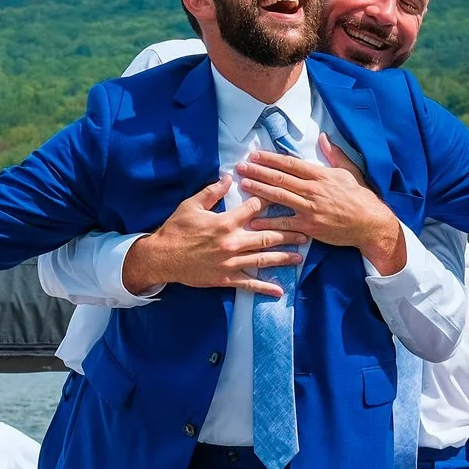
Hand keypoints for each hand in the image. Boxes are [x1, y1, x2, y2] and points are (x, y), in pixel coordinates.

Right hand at [122, 180, 306, 298]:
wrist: (162, 257)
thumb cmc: (176, 229)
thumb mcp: (192, 205)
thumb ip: (212, 191)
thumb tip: (229, 177)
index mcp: (225, 222)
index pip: (255, 208)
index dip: (272, 201)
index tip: (287, 198)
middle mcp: (232, 242)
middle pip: (267, 236)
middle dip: (289, 233)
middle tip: (307, 231)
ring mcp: (231, 262)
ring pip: (263, 259)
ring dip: (284, 257)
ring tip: (301, 255)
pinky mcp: (226, 278)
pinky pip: (249, 284)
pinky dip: (265, 288)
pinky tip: (279, 291)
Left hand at [233, 136, 407, 270]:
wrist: (370, 223)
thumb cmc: (360, 197)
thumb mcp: (349, 171)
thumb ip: (334, 154)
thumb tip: (323, 137)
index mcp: (321, 175)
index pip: (290, 164)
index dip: (270, 159)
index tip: (255, 155)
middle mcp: (313, 190)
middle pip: (280, 178)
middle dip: (258, 171)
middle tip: (240, 167)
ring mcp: (310, 209)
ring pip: (279, 197)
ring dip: (258, 190)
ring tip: (243, 185)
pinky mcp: (310, 227)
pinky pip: (285, 224)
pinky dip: (269, 223)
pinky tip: (254, 220)